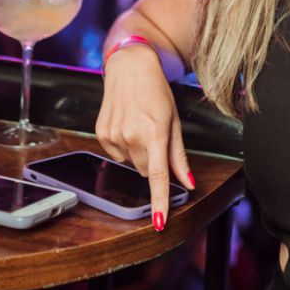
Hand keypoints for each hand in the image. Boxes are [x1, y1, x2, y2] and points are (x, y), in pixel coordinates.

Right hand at [96, 45, 194, 229]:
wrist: (130, 67)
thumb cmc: (156, 92)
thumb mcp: (174, 122)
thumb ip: (179, 156)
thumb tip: (188, 183)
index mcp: (154, 133)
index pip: (157, 176)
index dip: (159, 202)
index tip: (159, 222)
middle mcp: (131, 136)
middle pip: (145, 171)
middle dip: (152, 161)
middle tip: (155, 136)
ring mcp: (113, 136)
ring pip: (131, 164)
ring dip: (138, 152)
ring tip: (140, 126)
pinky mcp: (101, 134)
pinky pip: (117, 155)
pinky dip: (124, 146)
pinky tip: (127, 125)